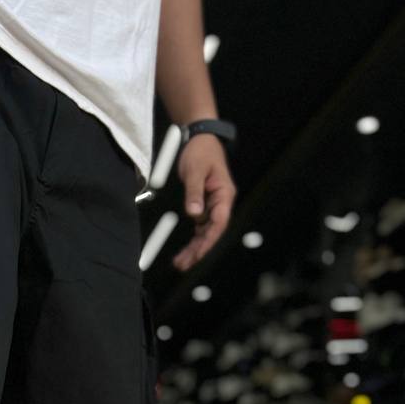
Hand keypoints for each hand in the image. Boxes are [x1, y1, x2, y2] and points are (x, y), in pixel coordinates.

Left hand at [172, 134, 235, 270]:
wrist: (200, 139)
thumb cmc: (201, 151)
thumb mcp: (195, 170)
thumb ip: (194, 192)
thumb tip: (193, 214)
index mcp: (224, 195)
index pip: (219, 222)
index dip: (209, 239)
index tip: (198, 253)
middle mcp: (221, 204)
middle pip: (212, 232)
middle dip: (199, 250)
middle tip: (184, 265)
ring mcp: (212, 206)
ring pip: (205, 232)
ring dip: (194, 248)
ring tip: (180, 264)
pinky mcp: (204, 206)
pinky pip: (199, 227)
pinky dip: (192, 240)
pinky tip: (184, 252)